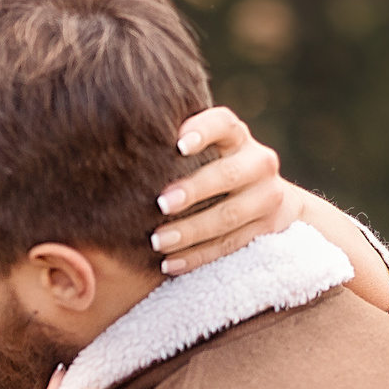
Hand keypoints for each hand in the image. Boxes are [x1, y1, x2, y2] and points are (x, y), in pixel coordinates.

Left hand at [150, 106, 300, 274]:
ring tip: (157, 242)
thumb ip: (176, 145)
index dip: (202, 130)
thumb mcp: (207, 149)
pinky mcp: (267, 229)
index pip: (222, 124)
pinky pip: (230, 245)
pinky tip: (169, 264)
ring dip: (190, 231)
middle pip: (227, 175)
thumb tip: (120, 143)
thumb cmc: (215, 167)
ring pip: (229, 216)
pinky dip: (197, 256)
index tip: (178, 145)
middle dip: (193, 190)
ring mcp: (267, 197)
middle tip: (160, 204)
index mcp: (236, 136)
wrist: (267, 195)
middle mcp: (258, 162)